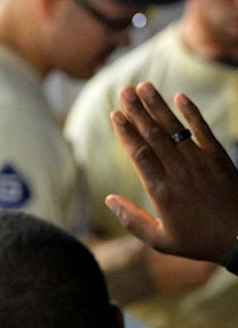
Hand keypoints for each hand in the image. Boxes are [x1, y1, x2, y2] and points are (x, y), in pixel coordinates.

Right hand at [105, 81, 237, 264]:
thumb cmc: (198, 241)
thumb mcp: (160, 240)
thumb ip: (131, 220)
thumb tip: (108, 199)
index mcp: (161, 191)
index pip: (140, 154)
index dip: (126, 132)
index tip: (115, 114)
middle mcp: (179, 172)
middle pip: (154, 135)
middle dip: (137, 111)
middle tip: (124, 90)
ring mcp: (200, 162)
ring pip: (174, 129)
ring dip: (158, 106)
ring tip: (144, 86)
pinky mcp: (219, 158)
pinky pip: (203, 130)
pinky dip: (191, 112)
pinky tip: (179, 96)